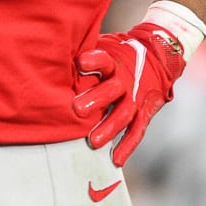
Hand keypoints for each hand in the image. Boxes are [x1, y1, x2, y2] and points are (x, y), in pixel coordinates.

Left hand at [72, 22, 186, 163]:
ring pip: (124, 114)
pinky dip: (127, 146)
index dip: (94, 61)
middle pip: (113, 89)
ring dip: (109, 128)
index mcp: (114, 62)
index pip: (104, 60)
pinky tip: (115, 159)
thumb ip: (83, 51)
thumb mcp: (105, 46)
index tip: (80, 63)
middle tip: (78, 109)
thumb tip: (49, 51)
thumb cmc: (119, 54)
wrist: (157, 57)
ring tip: (93, 142)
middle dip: (96, 99)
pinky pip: (137, 131)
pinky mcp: (144, 112)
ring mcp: (136, 98)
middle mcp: (126, 80)